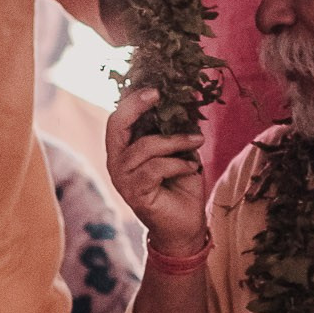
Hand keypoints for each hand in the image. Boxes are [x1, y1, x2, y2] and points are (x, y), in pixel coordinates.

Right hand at [106, 86, 209, 257]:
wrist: (185, 226)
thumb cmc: (181, 185)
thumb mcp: (178, 150)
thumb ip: (172, 129)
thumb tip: (183, 99)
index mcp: (124, 149)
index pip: (118, 118)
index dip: (132, 100)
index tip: (154, 87)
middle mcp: (117, 162)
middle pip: (116, 125)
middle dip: (136, 106)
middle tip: (157, 94)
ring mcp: (122, 179)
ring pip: (145, 146)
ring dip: (175, 141)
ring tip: (197, 142)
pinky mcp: (134, 193)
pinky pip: (156, 168)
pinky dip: (178, 163)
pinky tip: (192, 167)